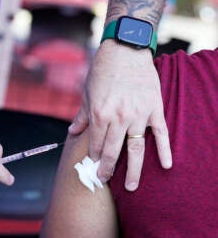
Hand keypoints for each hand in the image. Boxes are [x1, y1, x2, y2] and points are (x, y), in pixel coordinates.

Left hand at [69, 40, 171, 190]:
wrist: (125, 49)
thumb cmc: (103, 71)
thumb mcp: (87, 93)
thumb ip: (82, 116)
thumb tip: (72, 132)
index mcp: (100, 114)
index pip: (96, 144)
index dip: (94, 158)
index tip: (93, 167)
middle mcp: (119, 118)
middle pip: (113, 152)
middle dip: (107, 169)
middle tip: (105, 181)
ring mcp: (138, 115)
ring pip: (136, 149)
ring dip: (134, 170)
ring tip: (132, 187)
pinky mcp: (154, 109)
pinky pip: (160, 134)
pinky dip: (164, 150)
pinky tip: (165, 165)